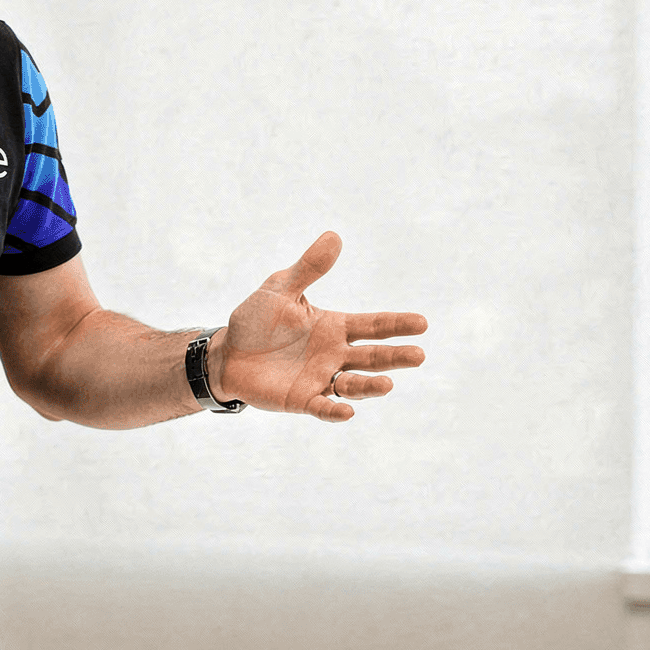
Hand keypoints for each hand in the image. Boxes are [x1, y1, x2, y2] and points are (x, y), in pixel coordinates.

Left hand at [212, 232, 426, 421]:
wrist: (227, 353)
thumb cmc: (256, 320)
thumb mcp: (280, 289)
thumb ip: (308, 268)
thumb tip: (334, 237)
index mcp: (334, 327)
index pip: (373, 326)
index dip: (397, 324)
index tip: (422, 323)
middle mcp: (334, 355)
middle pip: (372, 357)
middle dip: (395, 357)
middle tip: (419, 356)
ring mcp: (320, 379)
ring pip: (353, 385)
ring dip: (370, 386)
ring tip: (387, 384)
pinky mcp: (301, 400)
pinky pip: (323, 407)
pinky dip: (335, 411)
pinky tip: (347, 412)